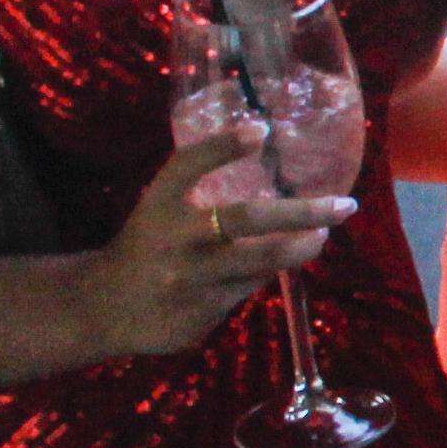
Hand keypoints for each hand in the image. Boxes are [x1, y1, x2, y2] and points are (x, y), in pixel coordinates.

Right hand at [75, 123, 349, 361]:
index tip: (261, 130)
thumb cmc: (149, 245)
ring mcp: (186, 282)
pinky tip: (270, 268)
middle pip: (247, 219)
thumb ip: (204, 184)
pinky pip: (246, 291)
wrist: (101, 308)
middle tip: (345, 205)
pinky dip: (264, 276)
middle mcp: (173, 240)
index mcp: (158, 204)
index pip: (187, 165)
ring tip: (321, 234)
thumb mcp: (162, 206)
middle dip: (304, 212)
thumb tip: (266, 146)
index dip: (222, 146)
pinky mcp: (197, 317)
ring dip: (300, 247)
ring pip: (262, 262)